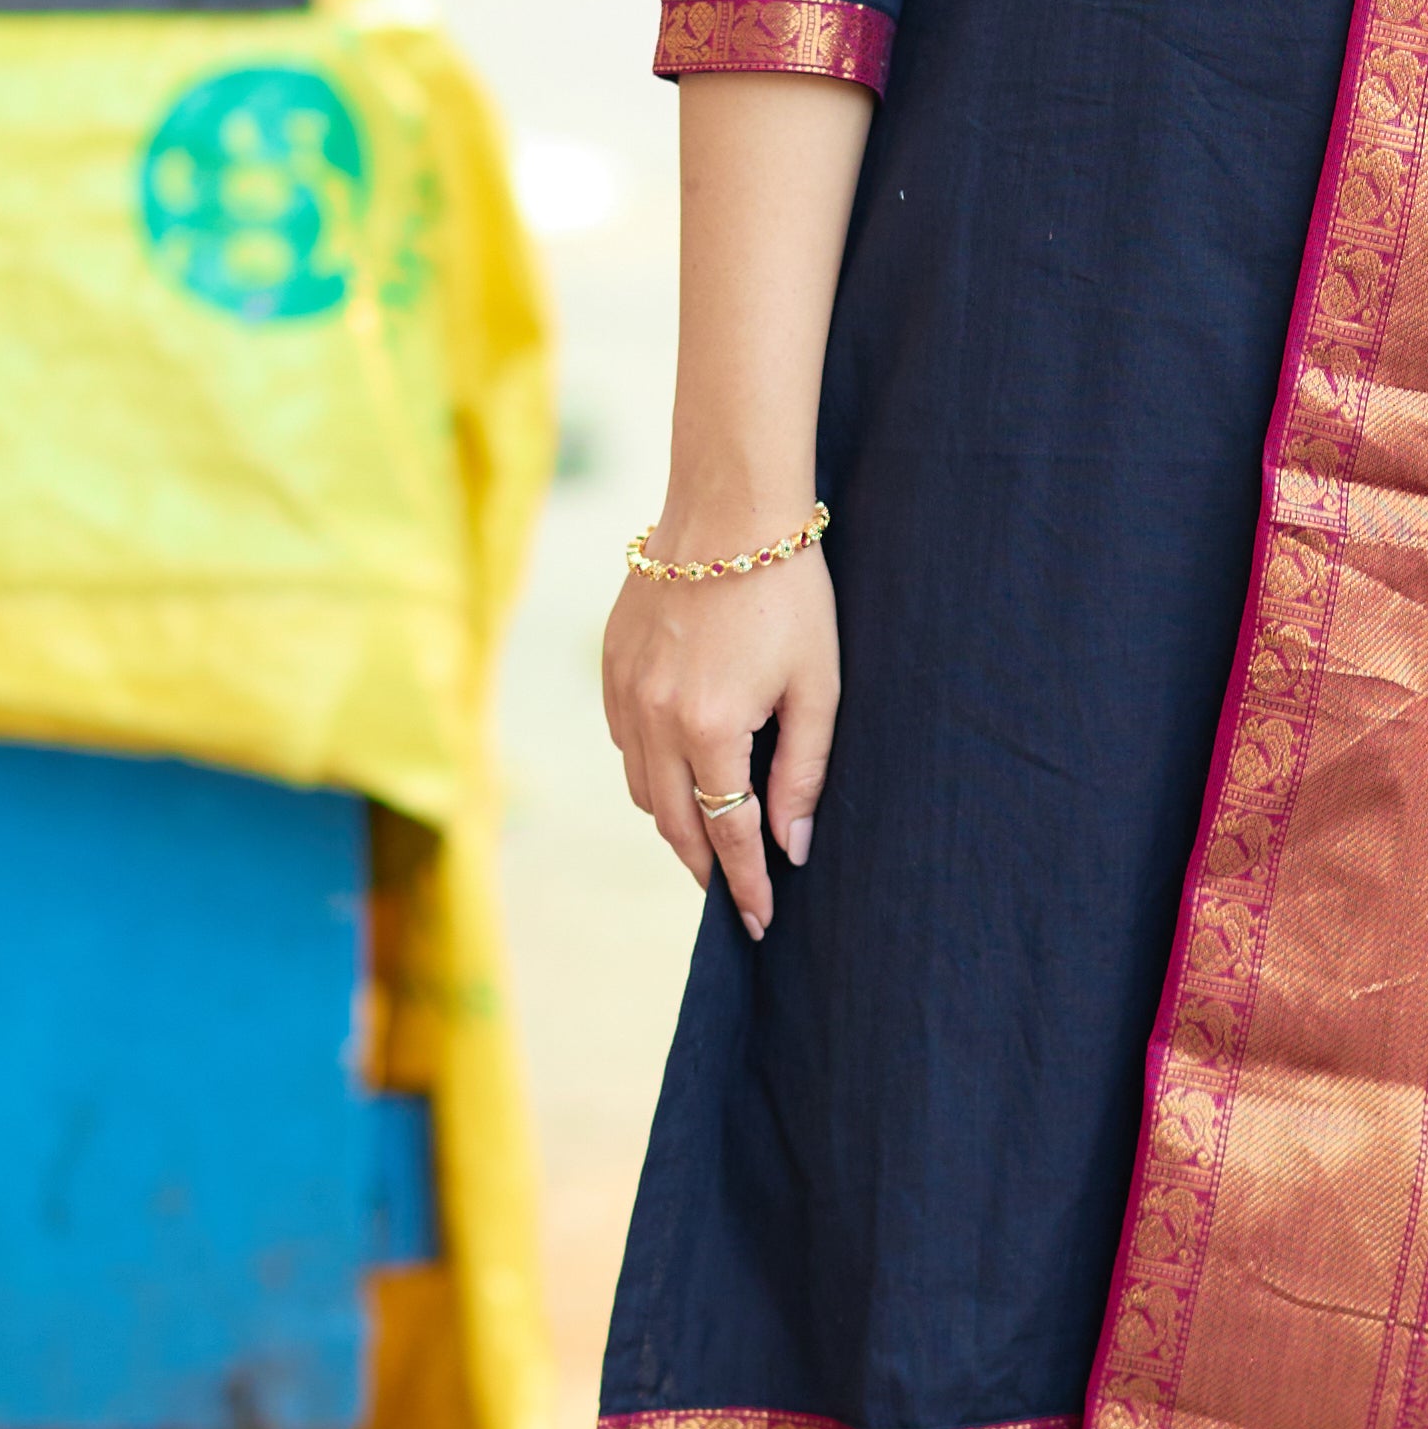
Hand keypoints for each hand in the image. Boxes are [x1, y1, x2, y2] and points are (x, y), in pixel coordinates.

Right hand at [602, 538, 839, 941]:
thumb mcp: (818, 687)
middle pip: (674, 823)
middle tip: (734, 894)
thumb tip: (792, 846)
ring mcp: (624, 692)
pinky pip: (623, 743)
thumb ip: (802, 772)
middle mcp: (655, 719)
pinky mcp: (610, 666)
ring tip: (708, 840)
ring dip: (673, 823)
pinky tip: (678, 772)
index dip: (748, 885)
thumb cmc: (790, 593)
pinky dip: (647, 771)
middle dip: (706, 867)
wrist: (728, 508)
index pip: (728, 834)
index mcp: (711, 728)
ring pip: (640, 789)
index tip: (763, 921)